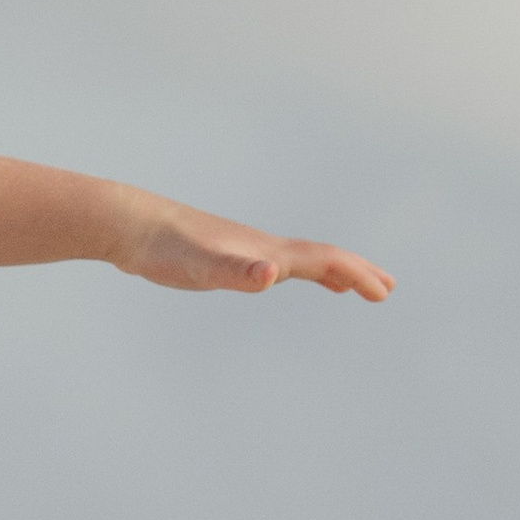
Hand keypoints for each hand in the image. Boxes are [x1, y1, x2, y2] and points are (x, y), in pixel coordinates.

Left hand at [112, 200, 391, 302]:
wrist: (132, 226)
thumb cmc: (165, 249)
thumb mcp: (203, 268)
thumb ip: (238, 273)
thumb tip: (272, 275)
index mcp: (266, 251)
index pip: (325, 260)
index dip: (357, 275)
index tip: (384, 293)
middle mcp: (261, 247)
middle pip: (321, 257)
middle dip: (356, 273)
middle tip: (387, 289)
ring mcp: (244, 249)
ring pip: (298, 260)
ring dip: (329, 272)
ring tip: (349, 287)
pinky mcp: (223, 255)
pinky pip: (269, 265)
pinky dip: (287, 273)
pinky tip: (276, 279)